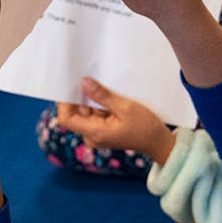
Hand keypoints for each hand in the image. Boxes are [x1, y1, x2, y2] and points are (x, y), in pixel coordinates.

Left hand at [56, 77, 175, 162]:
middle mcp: (91, 136)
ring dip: (91, 101)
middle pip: (75, 114)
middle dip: (80, 98)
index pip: (66, 119)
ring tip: (103, 89)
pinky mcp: (102, 131)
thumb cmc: (144, 127)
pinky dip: (98, 106)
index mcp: (94, 133)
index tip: (70, 86)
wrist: (157, 142)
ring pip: (85, 113)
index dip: (64, 103)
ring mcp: (97, 134)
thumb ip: (103, 96)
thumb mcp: (125, 107)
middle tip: (89, 80)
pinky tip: (109, 98)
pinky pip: (94, 116)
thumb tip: (84, 83)